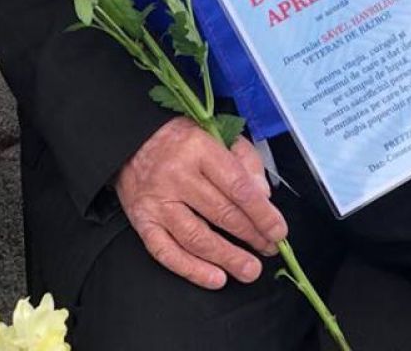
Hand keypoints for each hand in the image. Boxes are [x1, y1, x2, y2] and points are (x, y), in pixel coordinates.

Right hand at [114, 117, 287, 289]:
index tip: (279, 230)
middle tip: (269, 249)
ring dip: (227, 258)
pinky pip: (167, 252)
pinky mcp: (142, 221)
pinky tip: (215, 278)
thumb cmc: (181, 139)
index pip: (237, 187)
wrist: (131, 139)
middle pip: (221, 213)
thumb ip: (244, 160)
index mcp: (199, 148)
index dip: (262, 213)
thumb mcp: (216, 134)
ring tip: (250, 270)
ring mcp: (158, 201)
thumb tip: (263, 196)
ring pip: (196, 237)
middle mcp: (177, 175)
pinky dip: (192, 269)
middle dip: (251, 235)